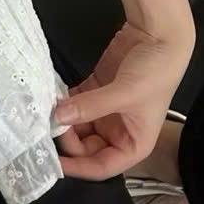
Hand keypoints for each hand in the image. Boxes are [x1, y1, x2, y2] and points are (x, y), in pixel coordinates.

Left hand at [53, 19, 194, 180]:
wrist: (159, 35)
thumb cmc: (155, 72)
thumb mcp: (125, 93)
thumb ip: (91, 106)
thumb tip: (59, 117)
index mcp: (133, 144)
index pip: (101, 166)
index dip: (78, 167)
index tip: (54, 163)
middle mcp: (118, 131)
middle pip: (84, 146)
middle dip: (66, 139)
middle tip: (47, 126)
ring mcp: (104, 110)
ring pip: (76, 124)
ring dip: (61, 119)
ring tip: (44, 111)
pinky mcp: (94, 89)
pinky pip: (73, 102)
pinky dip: (62, 101)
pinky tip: (50, 97)